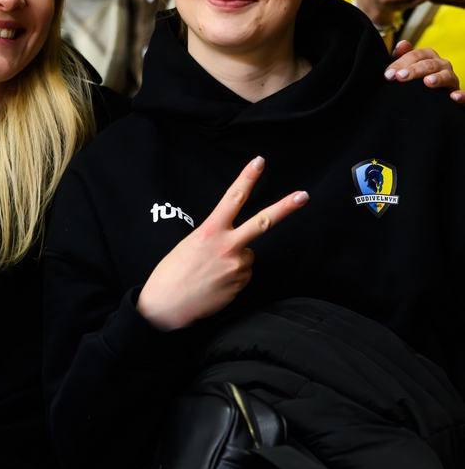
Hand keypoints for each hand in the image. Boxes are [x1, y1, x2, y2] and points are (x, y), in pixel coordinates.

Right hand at [136, 157, 307, 330]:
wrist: (165, 306)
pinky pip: (243, 275)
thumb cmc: (172, 273)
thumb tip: (234, 242)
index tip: (259, 162)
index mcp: (210, 231)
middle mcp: (227, 246)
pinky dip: (233, 278)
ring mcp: (236, 266)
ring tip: (212, 272)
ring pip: (248, 255)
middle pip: (263, 222)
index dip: (247, 178)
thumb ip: (215, 237)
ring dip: (236, 260)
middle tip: (303, 196)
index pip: (233, 198)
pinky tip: (215, 284)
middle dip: (285, 208)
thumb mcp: (189, 244)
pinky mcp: (240, 284)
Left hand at [384, 39, 460, 95]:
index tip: (387, 75)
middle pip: (429, 64)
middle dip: (414, 70)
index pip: (415, 55)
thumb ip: (403, 58)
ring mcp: (451, 79)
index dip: (400, 63)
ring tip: (427, 82)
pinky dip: (461, 94)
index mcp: (429, 58)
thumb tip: (401, 44)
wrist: (434, 101)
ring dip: (438, 78)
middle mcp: (441, 66)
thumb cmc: (418, 82)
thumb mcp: (409, 69)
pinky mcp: (458, 93)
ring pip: (446, 75)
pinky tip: (453, 97)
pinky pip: (464, 93)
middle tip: (400, 77)